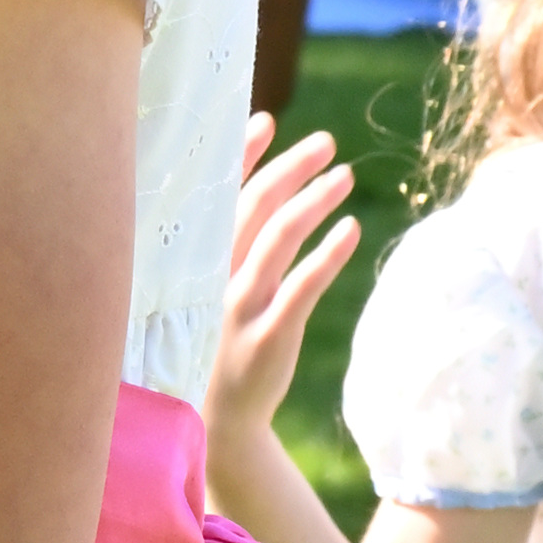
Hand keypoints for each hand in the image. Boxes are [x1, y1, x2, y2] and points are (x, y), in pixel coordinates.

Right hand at [206, 114, 358, 489]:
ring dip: (314, 200)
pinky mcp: (267, 336)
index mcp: (191, 258)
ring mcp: (237, 304)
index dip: (240, 153)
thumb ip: (221, 242)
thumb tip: (248, 186)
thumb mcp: (203, 291)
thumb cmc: (211, 343)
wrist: (215, 420)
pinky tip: (352, 231)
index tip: (267, 121)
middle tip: (327, 144)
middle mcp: (209, 273)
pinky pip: (302, 286)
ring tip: (345, 177)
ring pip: (278, 237)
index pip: (215, 192)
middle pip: (252, 204)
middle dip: (290, 167)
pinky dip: (329, 253)